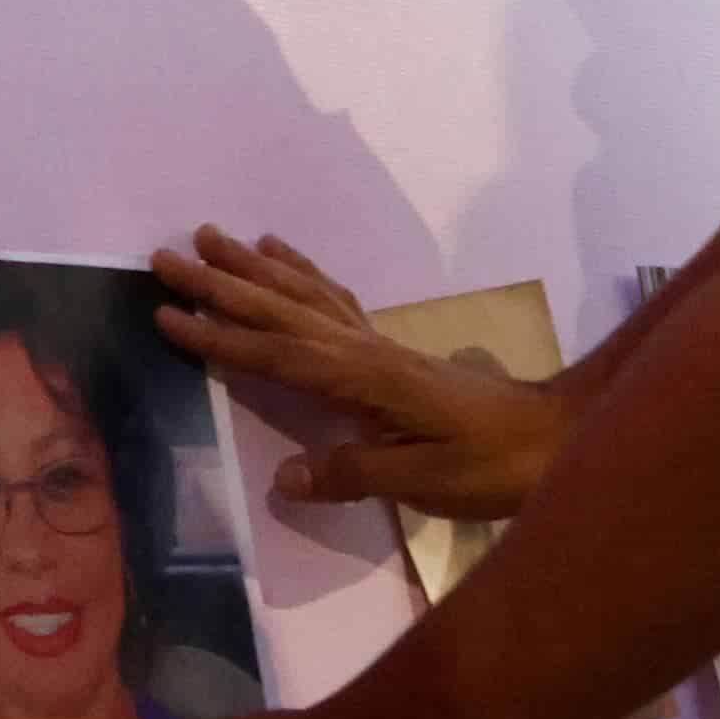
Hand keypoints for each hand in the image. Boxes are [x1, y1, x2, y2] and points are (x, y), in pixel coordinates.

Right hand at [153, 227, 563, 518]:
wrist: (555, 439)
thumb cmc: (494, 466)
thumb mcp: (425, 481)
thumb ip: (353, 473)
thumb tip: (282, 477)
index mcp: (363, 379)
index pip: (276, 352)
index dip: (218, 336)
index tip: (166, 314)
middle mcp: (363, 348)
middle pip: (279, 308)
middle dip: (219, 283)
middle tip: (164, 257)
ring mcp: (376, 342)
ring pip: (301, 293)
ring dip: (251, 266)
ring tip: (209, 237)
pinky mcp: (389, 348)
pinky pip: (332, 297)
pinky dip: (300, 270)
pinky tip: (279, 252)